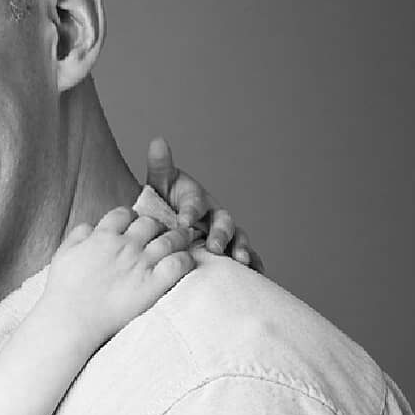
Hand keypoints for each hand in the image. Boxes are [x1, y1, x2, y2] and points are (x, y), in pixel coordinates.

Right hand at [42, 207, 196, 345]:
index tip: (133, 227)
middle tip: (160, 235)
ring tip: (182, 242)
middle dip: (156, 227)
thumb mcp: (62, 255)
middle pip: (151, 223)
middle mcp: (125, 245)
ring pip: (170, 239)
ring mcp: (141, 264)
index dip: (130, 218)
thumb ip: (77, 236)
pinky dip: (185, 260)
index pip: (124, 214)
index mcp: (103, 236)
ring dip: (178, 238)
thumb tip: (90, 226)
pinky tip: (184, 262)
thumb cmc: (63, 292)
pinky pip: (178, 263)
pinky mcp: (153, 285)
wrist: (71, 321)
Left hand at [145, 137, 261, 269]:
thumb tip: (158, 141)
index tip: (183, 221)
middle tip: (213, 245)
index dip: (191, 211)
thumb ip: (160, 166)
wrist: (164, 227)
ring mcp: (224, 235)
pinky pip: (245, 258)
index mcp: (197, 200)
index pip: (195, 204)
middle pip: (223, 222)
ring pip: (237, 239)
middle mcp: (215, 216)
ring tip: (239, 260)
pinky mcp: (229, 252)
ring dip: (240, 248)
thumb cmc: (163, 204)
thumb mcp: (159, 185)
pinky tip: (257, 273)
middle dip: (220, 233)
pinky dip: (253, 265)